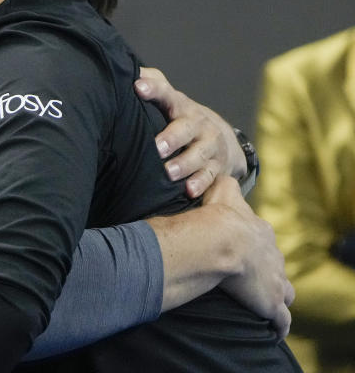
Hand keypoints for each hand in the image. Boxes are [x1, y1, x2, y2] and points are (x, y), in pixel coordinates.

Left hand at [134, 67, 244, 197]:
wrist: (220, 137)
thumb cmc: (179, 116)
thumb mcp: (167, 98)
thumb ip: (150, 83)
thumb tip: (124, 69)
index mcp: (180, 106)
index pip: (166, 93)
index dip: (153, 89)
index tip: (138, 87)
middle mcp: (197, 124)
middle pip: (186, 129)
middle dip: (172, 138)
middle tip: (157, 147)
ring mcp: (210, 146)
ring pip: (199, 155)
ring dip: (184, 164)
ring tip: (169, 173)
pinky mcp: (217, 167)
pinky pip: (210, 176)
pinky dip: (201, 184)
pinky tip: (190, 191)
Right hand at [203, 177, 293, 339]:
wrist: (223, 239)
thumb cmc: (219, 216)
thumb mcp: (222, 191)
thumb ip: (224, 182)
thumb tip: (221, 174)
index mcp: (261, 233)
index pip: (264, 241)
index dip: (255, 247)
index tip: (245, 252)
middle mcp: (273, 257)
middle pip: (277, 266)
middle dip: (269, 272)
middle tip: (254, 279)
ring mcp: (275, 281)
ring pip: (285, 291)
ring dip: (277, 296)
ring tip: (266, 304)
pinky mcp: (272, 302)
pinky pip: (281, 319)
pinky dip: (279, 324)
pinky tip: (274, 330)